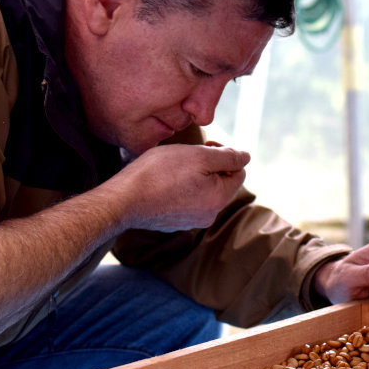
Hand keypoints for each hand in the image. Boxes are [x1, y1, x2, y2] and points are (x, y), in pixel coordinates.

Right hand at [107, 143, 249, 231]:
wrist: (123, 200)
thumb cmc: (160, 173)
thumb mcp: (199, 156)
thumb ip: (227, 157)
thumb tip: (246, 157)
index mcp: (219, 199)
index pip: (239, 172)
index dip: (225, 155)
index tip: (205, 146)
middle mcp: (208, 215)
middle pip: (221, 182)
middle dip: (209, 165)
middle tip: (188, 154)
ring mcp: (189, 221)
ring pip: (203, 191)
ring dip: (194, 176)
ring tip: (173, 167)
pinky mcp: (172, 222)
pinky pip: (185, 200)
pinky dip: (180, 188)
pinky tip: (163, 181)